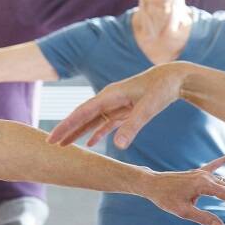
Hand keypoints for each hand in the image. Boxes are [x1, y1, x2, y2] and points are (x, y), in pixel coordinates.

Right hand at [48, 63, 187, 148]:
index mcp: (108, 96)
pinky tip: (90, 144)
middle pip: (82, 117)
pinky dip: (97, 133)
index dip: (66, 126)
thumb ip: (133, 126)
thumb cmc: (161, 89)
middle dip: (66, 130)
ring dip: (78, 133)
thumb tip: (117, 147)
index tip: (53, 137)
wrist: (174, 77)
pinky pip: (106, 124)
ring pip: (91, 121)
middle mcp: (108, 100)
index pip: (81, 113)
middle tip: (50, 143)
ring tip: (64, 145)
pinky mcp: (124, 110)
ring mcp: (115, 105)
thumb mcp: (148, 108)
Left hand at [139, 153, 224, 224]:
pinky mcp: (197, 173)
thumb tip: (221, 224)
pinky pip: (214, 166)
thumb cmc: (165, 198)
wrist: (151, 184)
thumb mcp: (183, 211)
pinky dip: (224, 161)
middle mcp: (205, 176)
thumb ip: (202, 217)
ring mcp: (201, 173)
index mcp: (203, 184)